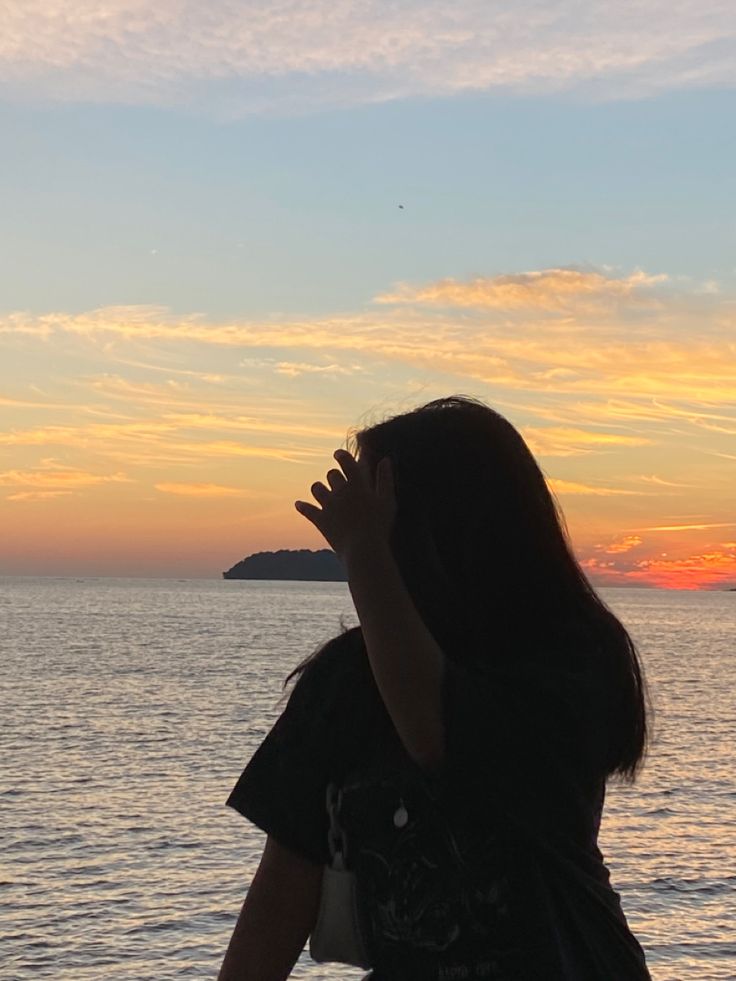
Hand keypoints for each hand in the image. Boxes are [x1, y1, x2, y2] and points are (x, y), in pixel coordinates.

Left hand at [294, 448, 396, 562]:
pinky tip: (298, 504)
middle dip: (335, 475)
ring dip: (319, 487)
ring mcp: (328, 506)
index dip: (341, 455)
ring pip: (317, 488)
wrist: (362, 549)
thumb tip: (385, 459)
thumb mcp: (387, 500)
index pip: (346, 462)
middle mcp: (340, 491)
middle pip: (332, 475)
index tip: (338, 454)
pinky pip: (307, 510)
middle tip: (338, 478)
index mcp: (357, 484)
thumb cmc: (379, 525)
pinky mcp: (320, 521)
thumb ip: (385, 479)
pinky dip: (302, 506)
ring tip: (322, 490)